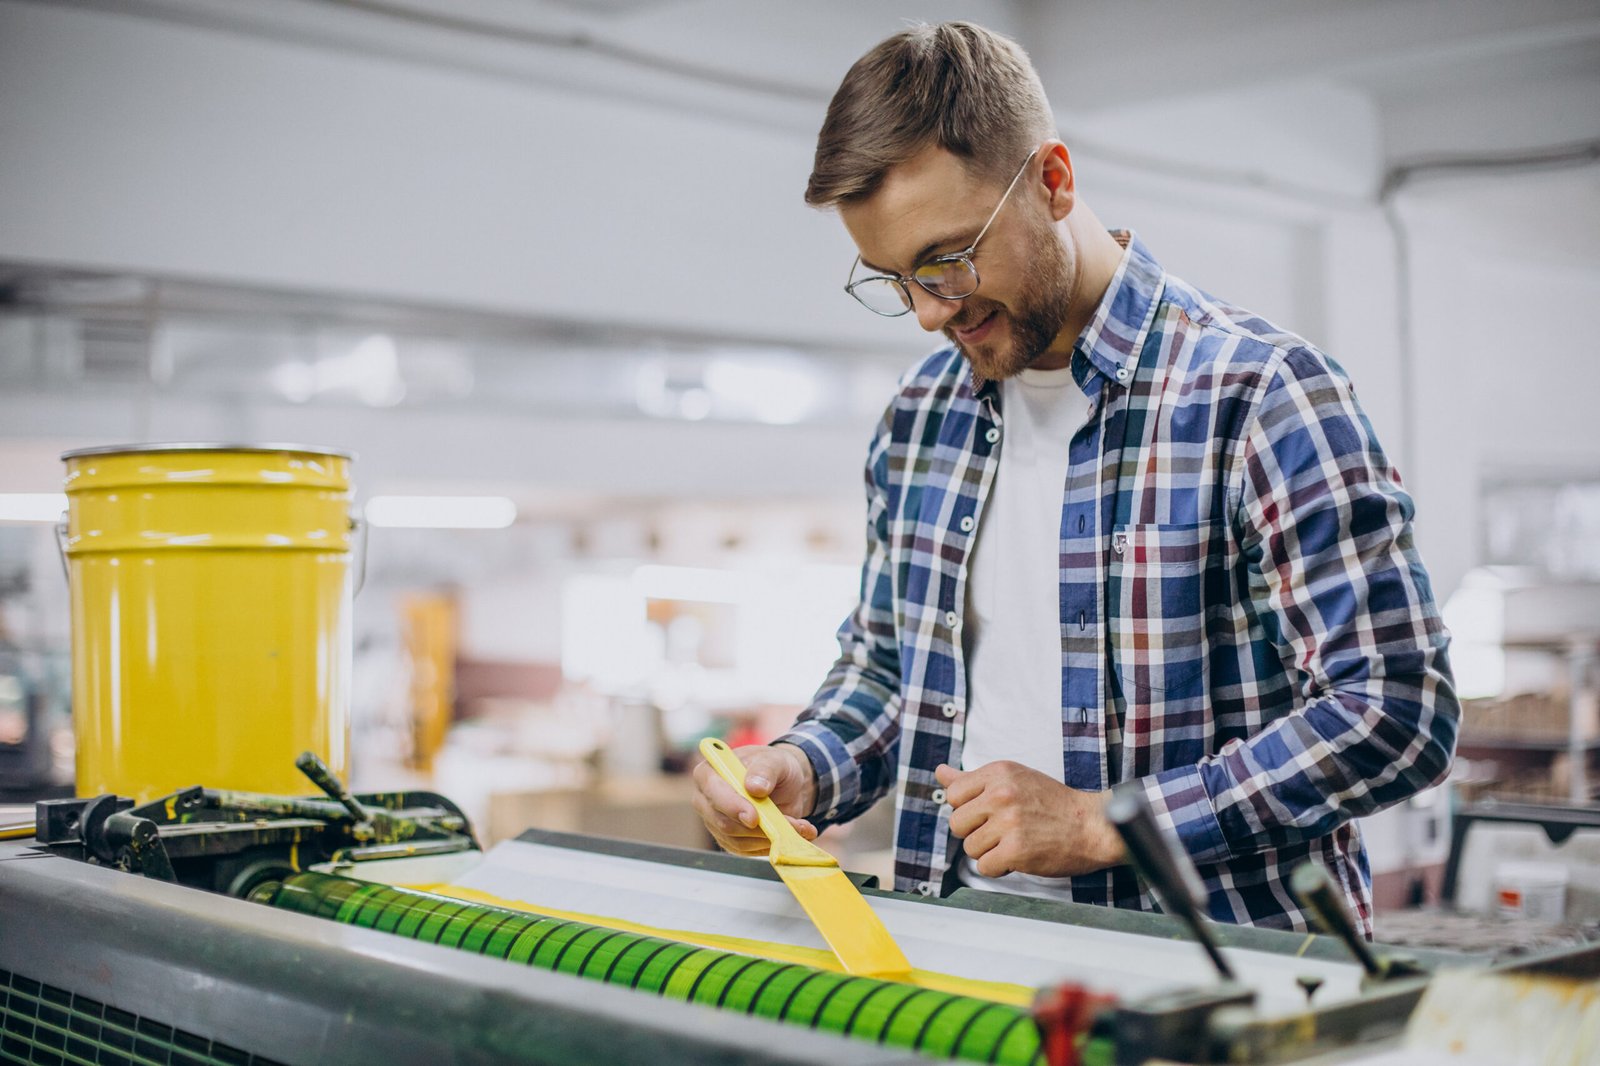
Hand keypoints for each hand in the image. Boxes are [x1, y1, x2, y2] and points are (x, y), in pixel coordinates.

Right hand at [693, 742, 818, 855]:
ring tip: (797, 825)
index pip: (712, 791)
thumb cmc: (773, 767)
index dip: (731, 806)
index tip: (753, 816)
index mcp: (709, 772)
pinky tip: (789, 833)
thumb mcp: (775, 760)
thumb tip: (754, 787)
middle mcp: (706, 800)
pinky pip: (747, 850)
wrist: (784, 784)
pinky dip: (770, 845)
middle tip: (788, 823)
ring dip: (769, 836)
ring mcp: (716, 822)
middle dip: (756, 827)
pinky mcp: (729, 840)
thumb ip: (765, 770)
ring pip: (737, 840)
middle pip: (722, 822)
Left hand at [935, 761, 1125, 877]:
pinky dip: (1000, 868)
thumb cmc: (1053, 803)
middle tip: (1002, 831)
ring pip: (970, 848)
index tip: (988, 813)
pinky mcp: (1016, 850)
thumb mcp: (1013, 779)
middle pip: (956, 824)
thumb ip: (973, 779)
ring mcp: (1008, 822)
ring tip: (1014, 842)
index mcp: (999, 773)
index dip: (967, 810)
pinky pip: (985, 867)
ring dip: (989, 852)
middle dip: (975, 833)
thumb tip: (940, 772)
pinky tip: (1019, 856)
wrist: (1092, 825)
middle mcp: (1001, 794)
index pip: (953, 795)